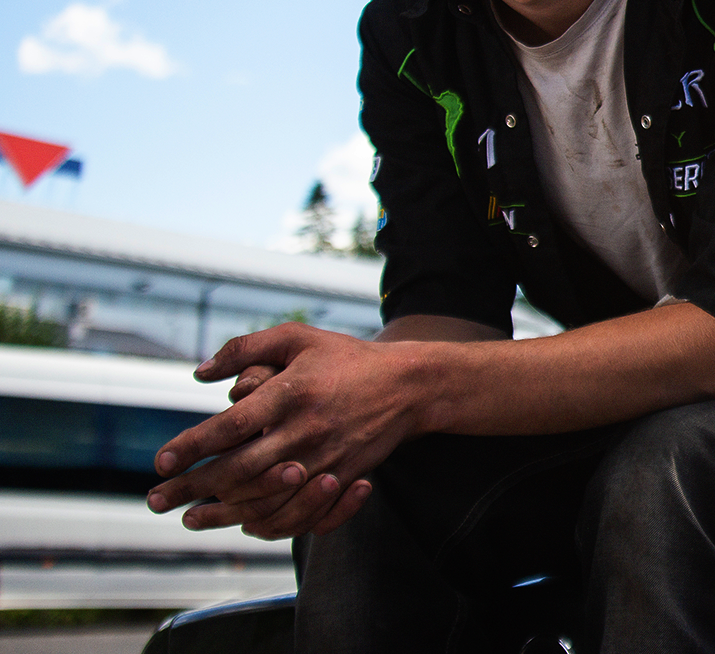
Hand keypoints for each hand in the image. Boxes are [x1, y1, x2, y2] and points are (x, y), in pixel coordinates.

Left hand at [148, 323, 426, 539]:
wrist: (409, 386)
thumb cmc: (345, 358)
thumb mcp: (298, 338)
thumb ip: (246, 348)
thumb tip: (199, 374)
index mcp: (293, 393)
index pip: (232, 426)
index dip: (194, 446)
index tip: (162, 461)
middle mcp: (307, 430)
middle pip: (240, 469)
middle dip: (193, 488)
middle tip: (156, 500)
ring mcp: (326, 458)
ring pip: (266, 498)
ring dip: (223, 514)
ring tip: (190, 518)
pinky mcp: (342, 477)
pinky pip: (300, 512)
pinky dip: (267, 523)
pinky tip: (241, 523)